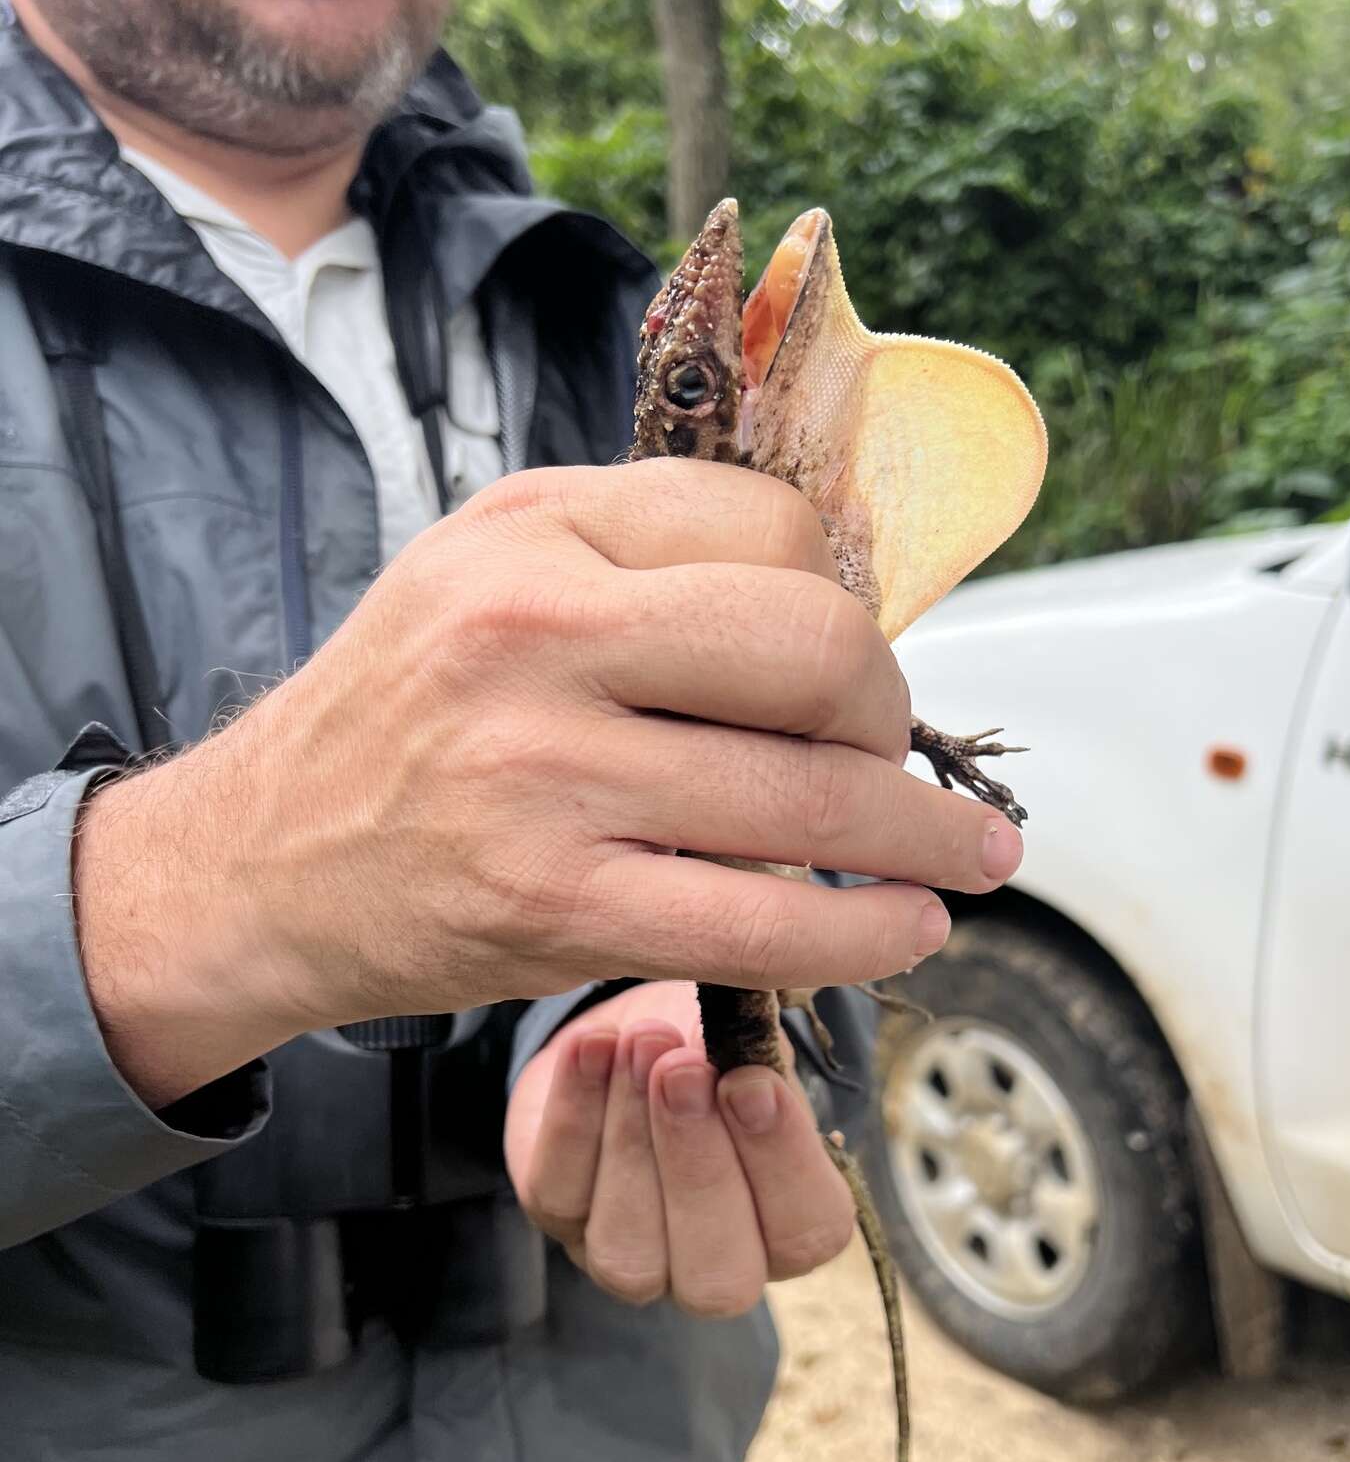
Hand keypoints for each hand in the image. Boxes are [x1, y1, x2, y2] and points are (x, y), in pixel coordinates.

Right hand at [74, 459, 1021, 1106]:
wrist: (264, 859)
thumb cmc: (405, 711)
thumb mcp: (491, 569)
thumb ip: (644, 557)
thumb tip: (839, 597)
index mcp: (538, 531)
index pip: (772, 525)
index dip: (841, 595)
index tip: (842, 661)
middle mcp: (540, 637)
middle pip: (819, 649)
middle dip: (893, 712)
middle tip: (888, 754)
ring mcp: (548, 779)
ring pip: (813, 797)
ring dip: (928, 838)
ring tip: (972, 857)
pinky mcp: (556, 907)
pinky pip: (764, 924)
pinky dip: (868, 936)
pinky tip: (910, 929)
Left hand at [505, 982, 852, 1315]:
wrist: (638, 1035)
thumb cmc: (719, 1045)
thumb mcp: (757, 1039)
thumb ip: (769, 1052)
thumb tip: (778, 999)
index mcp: (790, 1225)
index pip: (808, 1231)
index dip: (780, 1163)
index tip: (753, 1080)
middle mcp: (715, 1265)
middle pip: (717, 1275)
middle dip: (697, 1164)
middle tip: (683, 1069)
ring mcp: (631, 1259)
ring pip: (627, 1252)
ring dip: (630, 1142)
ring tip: (641, 1044)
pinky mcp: (560, 1221)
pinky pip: (556, 1195)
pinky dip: (573, 1117)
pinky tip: (591, 1046)